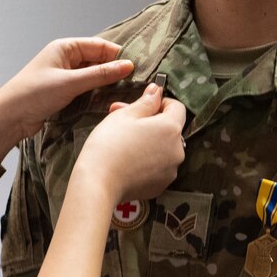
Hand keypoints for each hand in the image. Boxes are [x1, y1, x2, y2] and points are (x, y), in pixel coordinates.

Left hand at [0, 38, 134, 142]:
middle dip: (114, 70)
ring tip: (126, 93)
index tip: (136, 67)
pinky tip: (109, 101)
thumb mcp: (70, 83)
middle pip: (98, 60)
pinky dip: (97, 93)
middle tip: (135, 82)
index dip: (117, 55)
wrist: (9, 118)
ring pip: (94, 76)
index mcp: (65, 48)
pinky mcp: (64, 92)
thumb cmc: (33, 94)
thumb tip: (127, 66)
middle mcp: (66, 59)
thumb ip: (100, 75)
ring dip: (106, 84)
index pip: (99, 46)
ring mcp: (65, 76)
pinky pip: (87, 89)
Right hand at [71, 83, 186, 203]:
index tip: (145, 104)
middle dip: (150, 122)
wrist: (98, 182)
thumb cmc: (109, 145)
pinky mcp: (161, 185)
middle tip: (125, 121)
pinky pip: (159, 166)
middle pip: (170, 129)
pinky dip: (147, 161)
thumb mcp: (124, 115)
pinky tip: (128, 160)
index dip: (160, 102)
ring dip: (150, 142)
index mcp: (170, 128)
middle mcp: (177, 150)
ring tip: (124, 142)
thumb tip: (156, 91)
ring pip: (164, 148)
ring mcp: (171, 170)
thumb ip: (146, 102)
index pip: (177, 107)